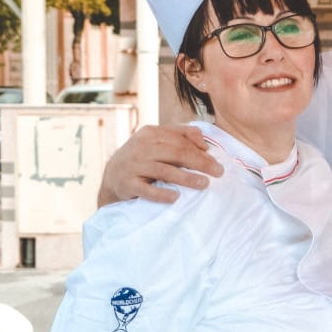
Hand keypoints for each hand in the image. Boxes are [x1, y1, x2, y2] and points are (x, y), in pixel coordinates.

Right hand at [98, 125, 220, 206]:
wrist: (113, 175)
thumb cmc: (144, 157)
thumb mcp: (158, 140)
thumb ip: (182, 135)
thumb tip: (205, 143)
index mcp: (151, 133)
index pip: (181, 141)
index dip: (201, 151)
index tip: (217, 162)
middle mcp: (141, 147)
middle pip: (176, 153)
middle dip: (200, 163)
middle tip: (218, 173)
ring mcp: (133, 165)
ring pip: (164, 171)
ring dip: (187, 178)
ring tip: (204, 184)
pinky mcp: (127, 184)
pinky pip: (147, 190)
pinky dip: (162, 194)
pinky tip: (176, 198)